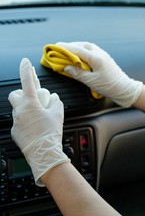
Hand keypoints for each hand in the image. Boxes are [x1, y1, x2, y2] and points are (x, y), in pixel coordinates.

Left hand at [8, 58, 69, 185]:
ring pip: (17, 109)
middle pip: (15, 95)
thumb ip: (56, 102)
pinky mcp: (15, 131)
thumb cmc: (50, 134)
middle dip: (22, 94)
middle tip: (33, 98)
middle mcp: (20, 111)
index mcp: (30, 104)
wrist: (44, 154)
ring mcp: (16, 122)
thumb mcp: (58, 115)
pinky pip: (19, 122)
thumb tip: (54, 98)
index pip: (27, 81)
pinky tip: (34, 127)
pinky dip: (25, 121)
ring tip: (38, 117)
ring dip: (26, 109)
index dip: (26, 69)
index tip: (25, 62)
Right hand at [57, 42, 142, 106]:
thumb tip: (66, 68)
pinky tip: (78, 57)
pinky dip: (82, 52)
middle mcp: (99, 53)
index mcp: (96, 57)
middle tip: (59, 48)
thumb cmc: (109, 86)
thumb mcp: (91, 81)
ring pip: (86, 47)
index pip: (77, 50)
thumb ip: (77, 73)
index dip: (65, 48)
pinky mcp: (104, 59)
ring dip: (76, 48)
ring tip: (67, 52)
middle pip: (81, 45)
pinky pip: (90, 51)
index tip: (55, 46)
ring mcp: (102, 55)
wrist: (124, 89)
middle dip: (69, 46)